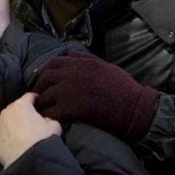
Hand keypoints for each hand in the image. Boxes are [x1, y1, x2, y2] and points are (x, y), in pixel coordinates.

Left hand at [0, 92, 60, 167]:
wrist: (29, 160)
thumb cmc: (42, 140)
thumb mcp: (54, 126)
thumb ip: (49, 119)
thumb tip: (45, 121)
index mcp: (21, 105)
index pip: (28, 96)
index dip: (35, 99)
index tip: (38, 101)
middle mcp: (6, 112)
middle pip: (15, 109)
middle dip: (22, 113)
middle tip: (30, 122)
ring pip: (6, 122)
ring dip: (13, 125)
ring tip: (21, 135)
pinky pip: (1, 135)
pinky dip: (7, 138)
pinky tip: (14, 144)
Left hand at [35, 51, 158, 141]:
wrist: (133, 107)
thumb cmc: (123, 87)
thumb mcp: (104, 65)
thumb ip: (86, 58)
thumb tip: (71, 53)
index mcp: (79, 62)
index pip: (53, 63)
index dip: (46, 72)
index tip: (46, 81)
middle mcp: (70, 74)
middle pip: (44, 78)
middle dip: (40, 88)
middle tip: (41, 98)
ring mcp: (68, 91)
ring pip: (45, 96)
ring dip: (43, 104)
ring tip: (44, 111)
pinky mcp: (70, 108)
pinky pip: (51, 112)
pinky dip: (48, 117)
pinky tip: (50, 121)